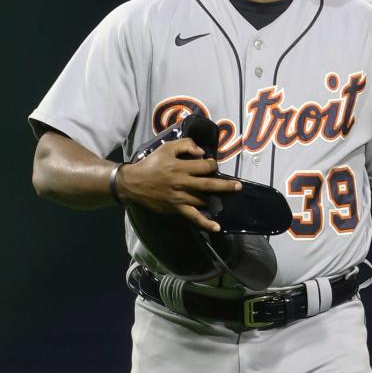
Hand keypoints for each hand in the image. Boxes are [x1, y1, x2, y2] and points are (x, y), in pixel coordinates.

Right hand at [117, 138, 240, 231]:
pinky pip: (193, 217)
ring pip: (204, 200)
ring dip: (214, 199)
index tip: (212, 165)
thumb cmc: (151, 163)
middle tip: (238, 186)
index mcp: (180, 166)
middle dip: (226, 185)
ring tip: (219, 198)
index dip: (212, 164)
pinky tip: (217, 227)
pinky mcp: (177, 208)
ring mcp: (180, 197)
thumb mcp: (166, 147)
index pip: (205, 166)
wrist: (133, 183)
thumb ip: (186, 145)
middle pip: (209, 184)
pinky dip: (206, 223)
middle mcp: (182, 182)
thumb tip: (202, 152)